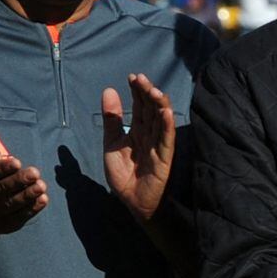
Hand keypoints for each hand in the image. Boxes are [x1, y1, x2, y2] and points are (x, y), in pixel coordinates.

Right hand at [0, 95, 49, 238]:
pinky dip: (32, 209)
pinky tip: (43, 199)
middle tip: (35, 172)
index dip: (1, 168)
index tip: (16, 161)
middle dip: (19, 181)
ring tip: (41, 185)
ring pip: (13, 202)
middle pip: (2, 188)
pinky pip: (21, 216)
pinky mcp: (8, 223)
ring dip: (27, 194)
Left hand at [98, 75, 176, 225]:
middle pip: (151, 110)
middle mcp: (151, 136)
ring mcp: (159, 146)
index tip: (133, 77)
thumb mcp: (111, 143)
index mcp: (138, 131)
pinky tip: (166, 112)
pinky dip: (168, 126)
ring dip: (159, 105)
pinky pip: (167, 140)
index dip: (137, 92)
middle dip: (147, 93)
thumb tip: (109, 90)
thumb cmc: (124, 175)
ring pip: (161, 122)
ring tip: (153, 90)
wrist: (131, 201)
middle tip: (141, 77)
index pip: (140, 107)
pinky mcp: (164, 159)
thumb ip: (111, 119)